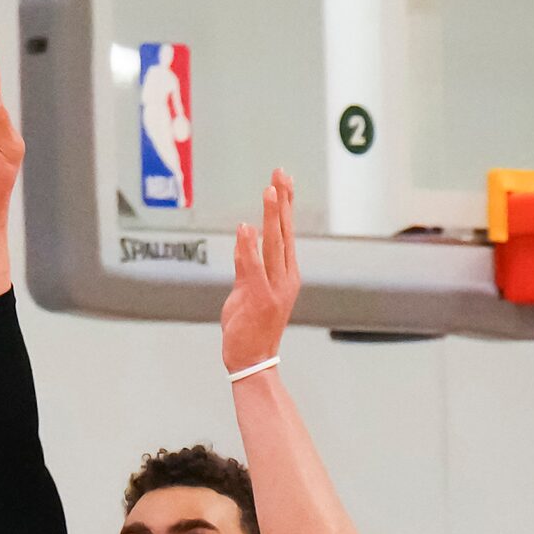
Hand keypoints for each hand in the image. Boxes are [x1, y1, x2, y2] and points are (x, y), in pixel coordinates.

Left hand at [223, 170, 300, 370]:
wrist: (253, 360)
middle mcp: (285, 278)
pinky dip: (249, 246)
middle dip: (282, 201)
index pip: (286, 233)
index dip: (285, 206)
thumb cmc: (250, 327)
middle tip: (280, 173)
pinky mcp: (258, 298)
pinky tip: (246, 226)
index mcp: (286, 275)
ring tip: (270, 190)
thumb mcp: (248, 289)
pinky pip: (252, 266)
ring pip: (274, 244)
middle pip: (285, 232)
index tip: (283, 181)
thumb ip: (248, 263)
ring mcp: (274, 288)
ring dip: (272, 215)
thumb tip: (247, 236)